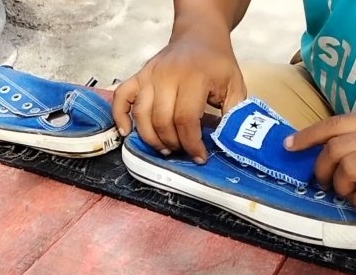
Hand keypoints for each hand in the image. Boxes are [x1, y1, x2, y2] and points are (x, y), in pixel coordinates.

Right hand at [113, 34, 245, 163]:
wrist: (199, 36)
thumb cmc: (218, 64)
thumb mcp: (236, 87)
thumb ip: (234, 114)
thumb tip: (227, 143)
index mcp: (194, 77)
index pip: (186, 119)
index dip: (192, 144)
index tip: (200, 156)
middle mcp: (167, 75)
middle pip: (162, 120)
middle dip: (173, 143)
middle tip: (183, 150)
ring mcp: (149, 75)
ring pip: (141, 114)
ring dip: (151, 137)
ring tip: (166, 148)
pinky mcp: (138, 75)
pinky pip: (121, 97)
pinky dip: (120, 116)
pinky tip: (126, 132)